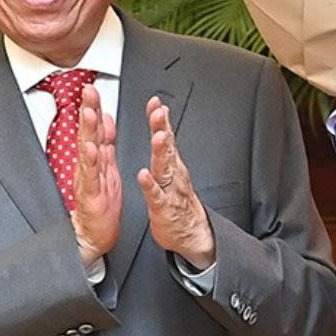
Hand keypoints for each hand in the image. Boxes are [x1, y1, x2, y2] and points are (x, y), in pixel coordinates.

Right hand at [71, 85, 122, 263]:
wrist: (93, 233)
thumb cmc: (100, 201)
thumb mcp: (106, 166)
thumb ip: (106, 142)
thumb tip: (106, 118)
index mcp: (97, 157)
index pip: (96, 128)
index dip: (95, 107)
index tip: (94, 87)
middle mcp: (89, 166)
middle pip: (88, 134)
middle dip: (88, 111)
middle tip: (89, 91)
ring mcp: (88, 179)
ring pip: (87, 151)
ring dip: (88, 131)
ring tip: (89, 113)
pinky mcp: (90, 195)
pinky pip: (90, 177)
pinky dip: (91, 163)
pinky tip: (92, 150)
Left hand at [138, 96, 215, 267]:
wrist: (191, 232)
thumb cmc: (178, 201)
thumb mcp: (173, 170)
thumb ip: (167, 146)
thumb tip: (163, 122)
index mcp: (172, 164)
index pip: (166, 136)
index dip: (160, 119)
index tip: (155, 102)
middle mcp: (173, 173)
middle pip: (167, 147)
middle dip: (162, 128)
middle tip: (158, 112)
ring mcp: (169, 190)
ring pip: (164, 168)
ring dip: (161, 152)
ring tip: (157, 138)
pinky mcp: (163, 208)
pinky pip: (156, 195)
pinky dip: (150, 185)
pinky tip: (144, 176)